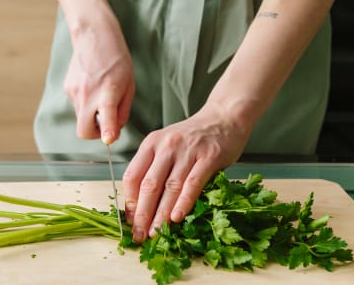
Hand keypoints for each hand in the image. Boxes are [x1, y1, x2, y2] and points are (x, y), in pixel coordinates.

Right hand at [63, 19, 134, 143]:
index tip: (108, 139)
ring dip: (91, 114)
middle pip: (83, 131)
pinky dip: (86, 103)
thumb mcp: (129, 85)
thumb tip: (114, 130)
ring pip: (81, 117)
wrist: (93, 35)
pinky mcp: (67, 88)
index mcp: (108, 91)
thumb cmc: (117, 60)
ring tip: (101, 93)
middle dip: (94, 133)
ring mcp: (74, 92)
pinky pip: (78, 106)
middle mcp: (88, 94)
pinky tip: (92, 86)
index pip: (106, 116)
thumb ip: (122, 111)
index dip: (107, 131)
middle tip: (105, 121)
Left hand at [122, 105, 252, 241]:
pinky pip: (192, 184)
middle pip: (148, 185)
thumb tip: (142, 204)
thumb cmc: (193, 137)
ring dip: (161, 214)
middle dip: (142, 214)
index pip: (133, 176)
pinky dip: (183, 202)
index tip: (130, 221)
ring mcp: (187, 150)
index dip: (129, 202)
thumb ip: (154, 168)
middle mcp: (166, 145)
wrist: (223, 117)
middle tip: (139, 235)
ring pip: (170, 187)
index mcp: (151, 143)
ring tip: (156, 233)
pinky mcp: (208, 157)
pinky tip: (177, 217)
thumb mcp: (167, 145)